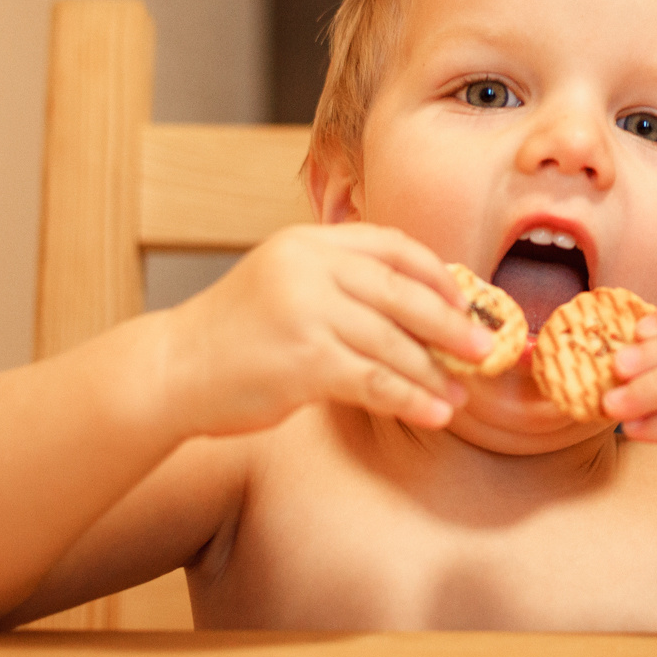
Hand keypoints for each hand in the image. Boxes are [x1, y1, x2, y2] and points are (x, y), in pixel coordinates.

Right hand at [163, 224, 492, 436]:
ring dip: (435, 373)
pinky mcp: (305, 361)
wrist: (172, 369)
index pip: (391, 245)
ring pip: (394, 342)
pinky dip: (411, 399)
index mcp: (308, 242)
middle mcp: (309, 268)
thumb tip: (418, 305)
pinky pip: (375, 381)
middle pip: (403, 292)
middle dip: (450, 324)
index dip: (435, 274)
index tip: (464, 301)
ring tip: (460, 394)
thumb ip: (338, 280)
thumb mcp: (282, 281)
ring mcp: (307, 312)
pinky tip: (433, 414)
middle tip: (483, 348)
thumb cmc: (235, 333)